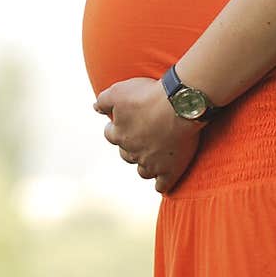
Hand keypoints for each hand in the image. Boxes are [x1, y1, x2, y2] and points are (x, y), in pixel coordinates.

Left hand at [93, 77, 204, 193]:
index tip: (123, 121)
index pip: (110, 134)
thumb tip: (95, 108)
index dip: (116, 127)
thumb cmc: (149, 95)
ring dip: (145, 165)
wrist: (180, 104)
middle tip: (143, 135)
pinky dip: (162, 184)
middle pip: (126, 154)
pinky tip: (163, 179)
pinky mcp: (171, 170)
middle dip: (131, 146)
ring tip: (152, 157)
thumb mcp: (119, 91)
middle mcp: (133, 152)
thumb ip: (103, 100)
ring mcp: (152, 163)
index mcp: (119, 134)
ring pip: (143, 171)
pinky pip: (162, 185)